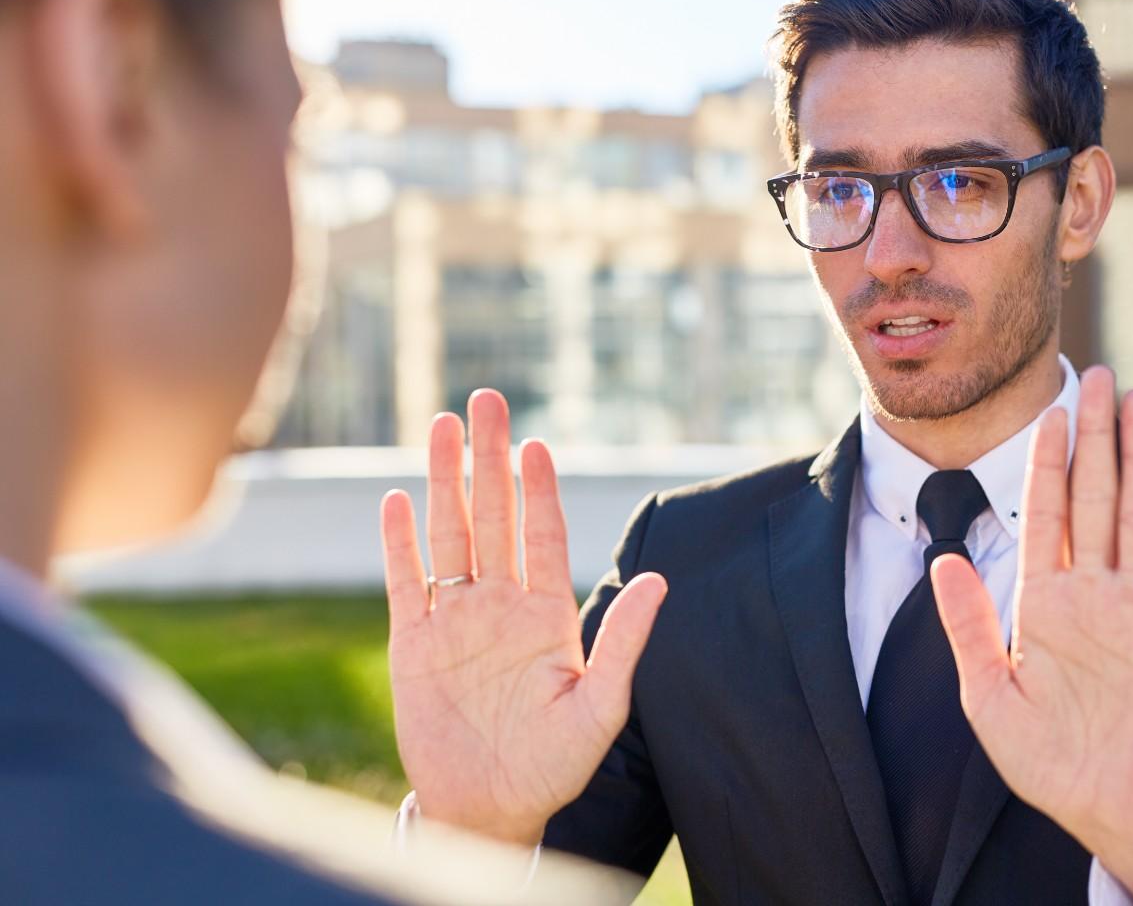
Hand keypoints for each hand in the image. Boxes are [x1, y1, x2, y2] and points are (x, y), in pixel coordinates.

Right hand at [382, 389, 666, 846]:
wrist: (490, 808)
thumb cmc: (554, 766)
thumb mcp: (601, 708)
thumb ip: (624, 643)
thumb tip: (661, 578)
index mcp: (546, 614)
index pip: (542, 534)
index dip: (538, 488)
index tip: (537, 444)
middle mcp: (500, 605)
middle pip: (493, 515)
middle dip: (489, 457)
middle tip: (487, 400)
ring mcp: (456, 620)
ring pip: (449, 534)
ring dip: (443, 480)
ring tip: (441, 426)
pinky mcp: (414, 644)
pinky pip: (405, 582)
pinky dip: (399, 543)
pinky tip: (396, 500)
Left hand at [932, 367, 1132, 905]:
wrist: (1112, 814)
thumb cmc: (1048, 763)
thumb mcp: (989, 696)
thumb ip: (969, 626)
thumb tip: (942, 559)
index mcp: (1046, 604)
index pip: (1045, 514)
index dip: (1048, 461)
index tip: (1050, 410)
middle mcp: (1095, 596)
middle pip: (1096, 499)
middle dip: (1096, 438)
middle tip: (1099, 377)